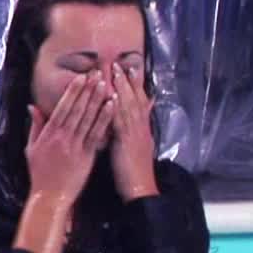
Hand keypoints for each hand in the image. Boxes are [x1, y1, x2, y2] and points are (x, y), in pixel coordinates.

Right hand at [25, 71, 113, 203]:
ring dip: (97, 100)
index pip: (63, 108)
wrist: (50, 197)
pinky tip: (111, 106)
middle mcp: (63, 137)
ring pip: (88, 119)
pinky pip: (97, 134)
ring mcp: (76, 146)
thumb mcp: (31, 148)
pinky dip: (104, 119)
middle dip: (87, 90)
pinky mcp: (87, 156)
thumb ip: (35, 126)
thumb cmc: (39, 173)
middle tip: (96, 73)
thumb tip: (32, 106)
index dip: (73, 92)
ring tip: (105, 84)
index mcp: (49, 134)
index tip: (81, 77)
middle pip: (77, 109)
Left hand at [108, 63, 158, 201]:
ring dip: (122, 88)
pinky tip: (110, 96)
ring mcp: (135, 133)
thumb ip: (136, 131)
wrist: (140, 187)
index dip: (135, 85)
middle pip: (135, 99)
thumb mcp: (138, 147)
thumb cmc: (135, 171)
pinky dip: (116, 108)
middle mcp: (140, 127)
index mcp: (143, 128)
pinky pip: (120, 121)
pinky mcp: (126, 141)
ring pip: (129, 105)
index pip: (140, 102)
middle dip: (127, 81)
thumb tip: (132, 119)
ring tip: (115, 72)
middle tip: (120, 64)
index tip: (130, 69)